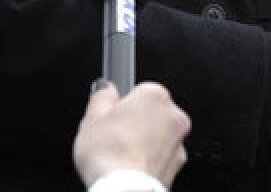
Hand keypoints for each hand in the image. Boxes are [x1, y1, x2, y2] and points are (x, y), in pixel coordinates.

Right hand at [73, 81, 190, 188]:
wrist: (125, 190)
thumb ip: (101, 97)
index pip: (139, 91)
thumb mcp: (91, 120)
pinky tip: (132, 167)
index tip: (111, 117)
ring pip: (159, 135)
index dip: (121, 106)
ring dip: (145, 142)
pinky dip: (151, 160)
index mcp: (154, 96)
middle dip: (136, 123)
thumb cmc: (110, 157)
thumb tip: (104, 89)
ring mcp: (179, 141)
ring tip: (122, 155)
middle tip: (114, 137)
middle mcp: (174, 115)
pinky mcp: (178, 164)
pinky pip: (163, 156)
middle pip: (152, 113)